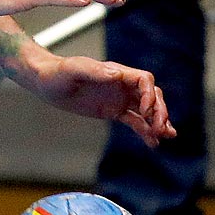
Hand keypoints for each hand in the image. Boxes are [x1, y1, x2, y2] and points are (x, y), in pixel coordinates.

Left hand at [21, 53, 176, 146]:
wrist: (46, 83)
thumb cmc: (58, 73)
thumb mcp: (74, 70)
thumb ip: (95, 71)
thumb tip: (118, 74)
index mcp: (116, 73)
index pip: (145, 80)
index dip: (150, 95)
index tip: (145, 111)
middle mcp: (122, 85)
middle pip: (152, 96)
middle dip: (160, 111)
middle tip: (161, 129)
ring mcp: (119, 98)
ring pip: (147, 110)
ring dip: (158, 122)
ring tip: (167, 136)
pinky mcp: (113, 111)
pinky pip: (134, 121)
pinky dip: (145, 131)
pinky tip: (153, 144)